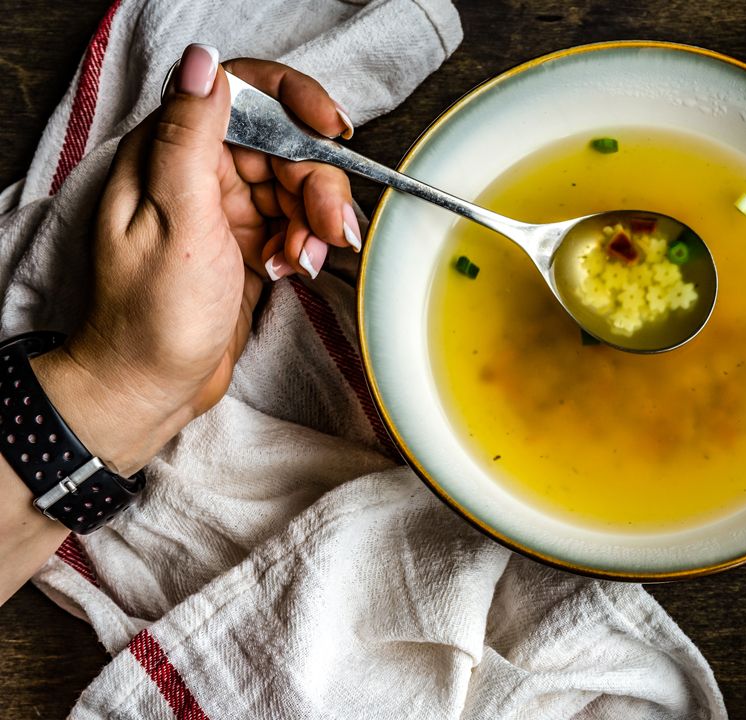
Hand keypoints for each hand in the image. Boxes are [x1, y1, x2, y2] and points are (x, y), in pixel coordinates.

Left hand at [32, 44, 360, 475]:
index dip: (294, 101)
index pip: (244, 92)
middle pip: (285, 145)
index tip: (332, 130)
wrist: (151, 388)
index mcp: (171, 151)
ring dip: (313, 222)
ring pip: (298, 185)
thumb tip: (203, 63)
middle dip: (315, 184)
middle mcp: (198, 170)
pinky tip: (289, 270)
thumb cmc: (152, 314)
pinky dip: (304, 245)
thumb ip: (192, 137)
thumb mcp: (176, 219)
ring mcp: (224, 206)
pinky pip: (295, 223)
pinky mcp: (246, 240)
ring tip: (299, 261)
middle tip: (326, 229)